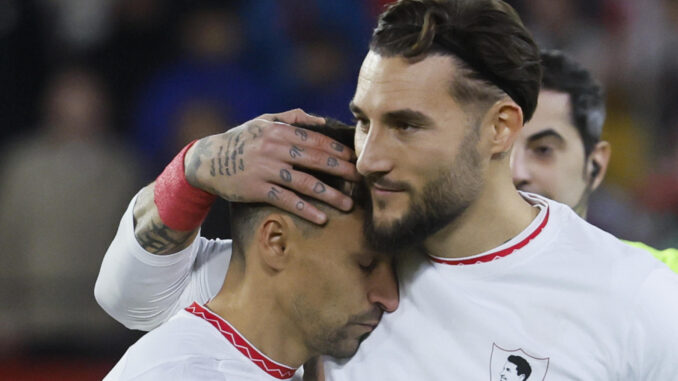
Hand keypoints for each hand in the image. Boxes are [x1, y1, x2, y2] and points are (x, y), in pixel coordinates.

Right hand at [184, 109, 359, 223]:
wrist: (207, 160)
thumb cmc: (241, 139)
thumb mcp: (263, 121)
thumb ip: (293, 117)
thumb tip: (322, 121)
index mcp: (280, 131)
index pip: (317, 140)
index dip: (339, 150)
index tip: (356, 158)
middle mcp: (275, 149)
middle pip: (316, 160)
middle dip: (342, 170)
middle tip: (362, 179)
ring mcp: (267, 170)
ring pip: (305, 183)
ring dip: (330, 194)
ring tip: (348, 204)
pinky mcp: (257, 189)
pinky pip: (286, 200)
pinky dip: (305, 209)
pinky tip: (321, 218)